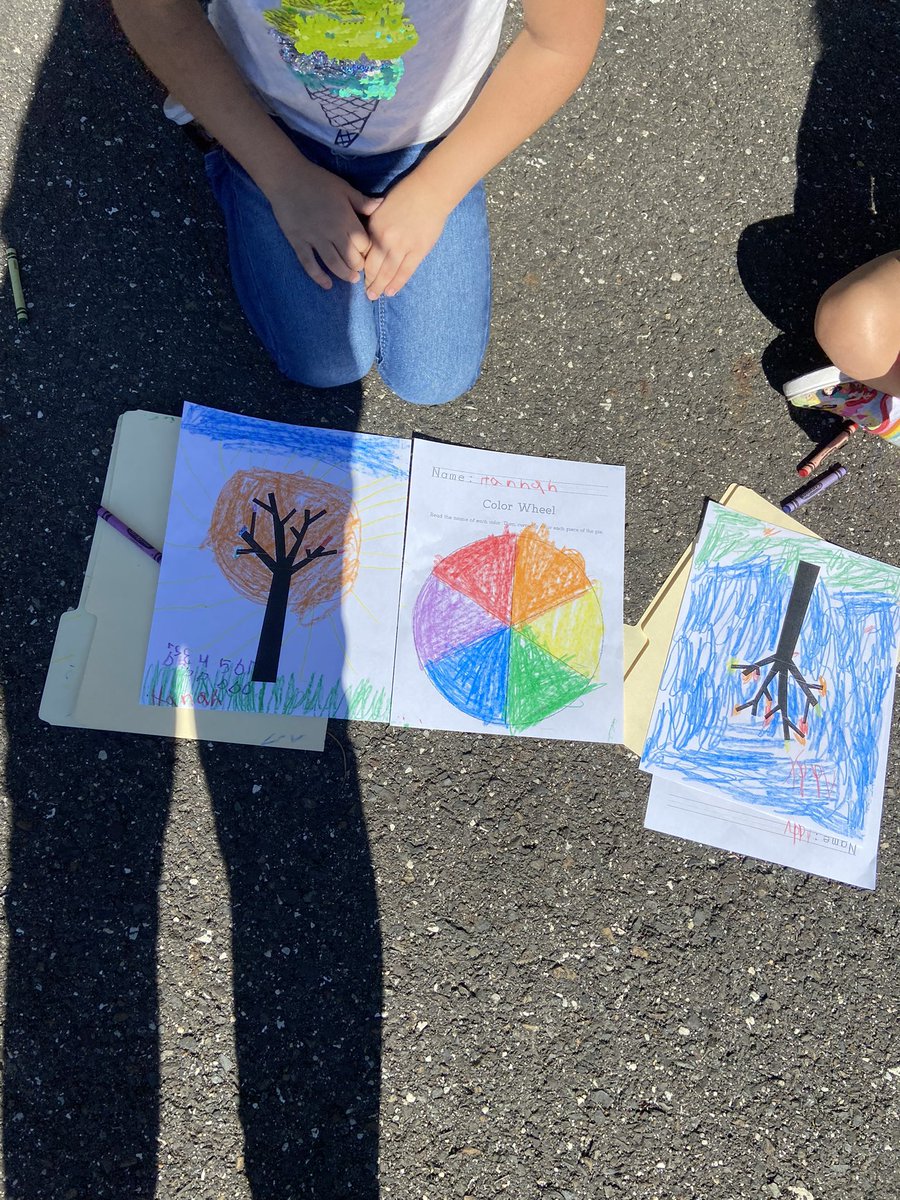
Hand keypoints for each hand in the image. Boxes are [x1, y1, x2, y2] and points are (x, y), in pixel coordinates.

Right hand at [264, 153, 381, 288]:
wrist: (286, 178)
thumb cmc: (317, 181)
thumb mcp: (344, 188)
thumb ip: (362, 201)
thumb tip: (382, 204)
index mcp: (345, 218)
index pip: (363, 244)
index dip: (368, 252)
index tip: (369, 254)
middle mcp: (332, 231)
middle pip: (350, 257)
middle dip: (358, 266)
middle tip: (361, 269)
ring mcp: (314, 238)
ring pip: (333, 263)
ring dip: (344, 274)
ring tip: (351, 279)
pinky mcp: (298, 241)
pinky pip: (309, 263)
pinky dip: (318, 276)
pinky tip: (326, 285)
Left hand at [363, 174, 450, 299]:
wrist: (429, 191)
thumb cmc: (405, 195)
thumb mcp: (380, 207)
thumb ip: (373, 226)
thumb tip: (367, 244)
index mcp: (374, 228)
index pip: (364, 254)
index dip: (361, 269)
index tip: (360, 277)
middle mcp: (386, 240)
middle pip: (374, 267)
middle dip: (369, 282)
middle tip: (366, 293)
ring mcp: (403, 246)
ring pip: (388, 272)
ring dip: (380, 286)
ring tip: (375, 296)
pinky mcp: (418, 250)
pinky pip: (405, 272)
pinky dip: (397, 283)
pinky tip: (390, 292)